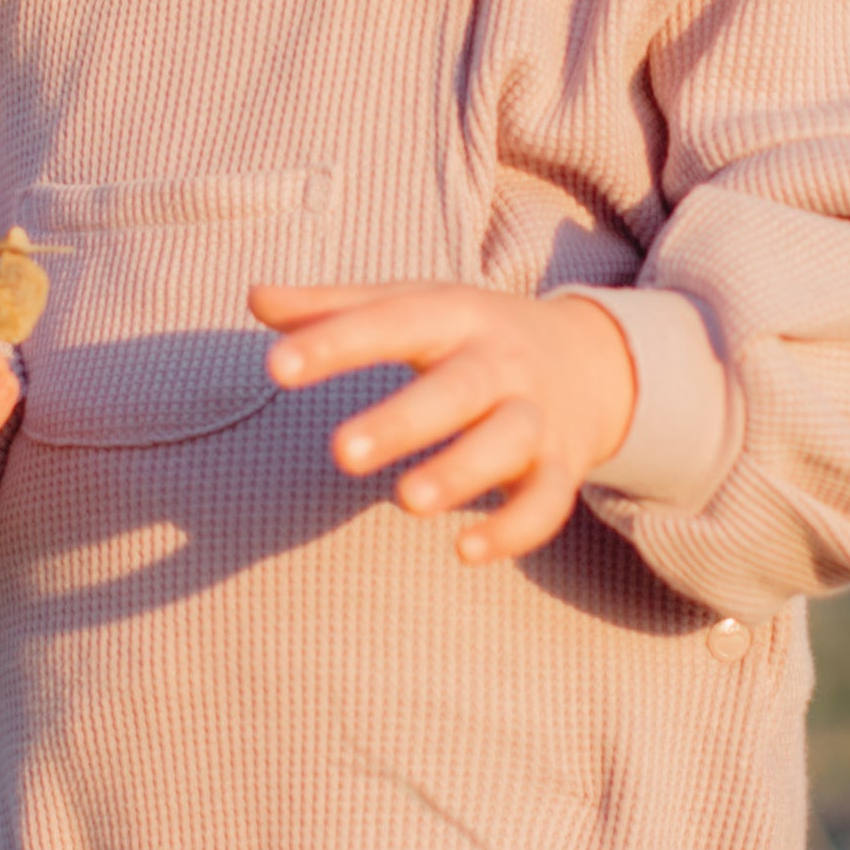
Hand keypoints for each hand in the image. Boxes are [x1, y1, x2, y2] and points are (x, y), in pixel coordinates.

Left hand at [250, 280, 637, 565]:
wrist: (593, 360)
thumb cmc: (472, 335)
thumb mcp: (413, 307)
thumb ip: (333, 308)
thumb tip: (255, 298)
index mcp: (455, 315)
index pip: (391, 322)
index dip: (335, 342)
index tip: (276, 368)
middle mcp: (500, 363)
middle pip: (458, 388)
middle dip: (403, 420)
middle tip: (340, 452)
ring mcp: (535, 416)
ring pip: (506, 443)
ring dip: (461, 472)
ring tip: (406, 501)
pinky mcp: (561, 467)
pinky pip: (546, 503)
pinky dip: (513, 530)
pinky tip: (464, 552)